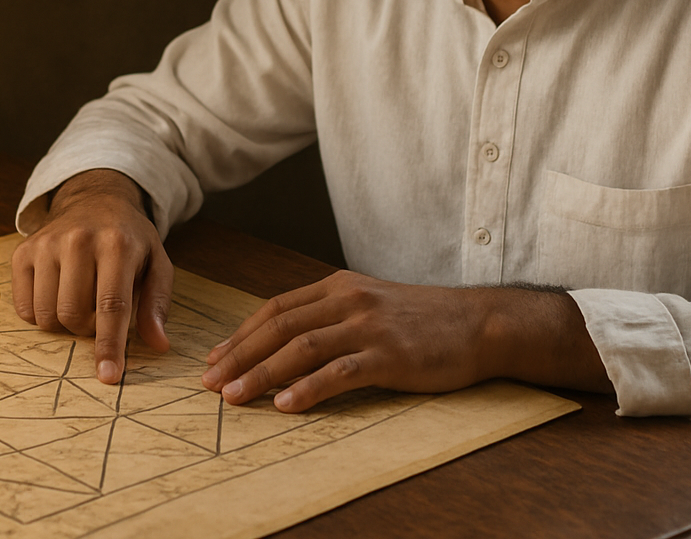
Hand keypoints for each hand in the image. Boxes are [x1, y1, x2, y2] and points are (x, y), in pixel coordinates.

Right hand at [11, 169, 173, 385]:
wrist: (93, 200)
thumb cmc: (129, 239)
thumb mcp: (156, 263)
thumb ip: (157, 304)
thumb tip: (158, 344)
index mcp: (117, 244)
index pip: (111, 305)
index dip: (109, 345)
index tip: (109, 376)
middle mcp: (78, 240)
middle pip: (74, 315)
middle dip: (87, 329)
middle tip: (98, 313)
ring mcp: (46, 244)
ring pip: (46, 316)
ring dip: (64, 324)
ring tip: (79, 301)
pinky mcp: (22, 252)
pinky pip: (24, 309)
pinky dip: (40, 316)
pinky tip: (56, 295)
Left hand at [200, 270, 609, 412]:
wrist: (480, 324)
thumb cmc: (425, 321)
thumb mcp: (372, 304)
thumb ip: (332, 315)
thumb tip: (287, 342)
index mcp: (339, 287)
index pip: (276, 308)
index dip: (242, 335)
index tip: (216, 359)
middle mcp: (348, 300)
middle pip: (279, 326)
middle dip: (239, 356)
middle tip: (211, 383)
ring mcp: (369, 326)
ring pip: (300, 348)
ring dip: (261, 373)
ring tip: (234, 397)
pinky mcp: (389, 355)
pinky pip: (339, 371)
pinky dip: (307, 388)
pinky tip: (285, 404)